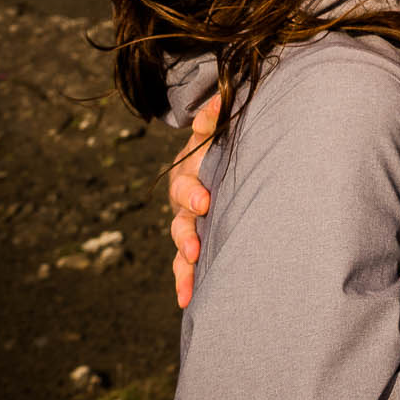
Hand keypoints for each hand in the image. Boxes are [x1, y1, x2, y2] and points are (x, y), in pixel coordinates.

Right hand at [167, 91, 220, 309]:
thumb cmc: (215, 148)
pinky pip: (187, 266)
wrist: (211, 164)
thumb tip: (218, 97)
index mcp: (188, 177)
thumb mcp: (211, 133)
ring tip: (188, 286)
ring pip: (182, 249)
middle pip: (180, 223)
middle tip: (196, 246)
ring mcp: (188, 227)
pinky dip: (185, 282)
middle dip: (187, 236)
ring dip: (184, 267)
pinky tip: (186, 302)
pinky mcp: (195, 244)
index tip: (205, 201)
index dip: (193, 194)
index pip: (186, 186)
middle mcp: (184, 206)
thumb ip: (212, 119)